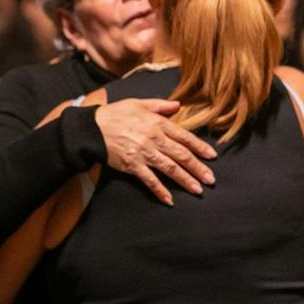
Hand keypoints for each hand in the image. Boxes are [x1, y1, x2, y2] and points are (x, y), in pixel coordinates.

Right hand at [94, 98, 216, 205]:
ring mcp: (143, 153)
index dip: (199, 147)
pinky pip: (150, 180)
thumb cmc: (114, 114)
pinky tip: (169, 200)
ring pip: (170, 168)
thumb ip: (160, 105)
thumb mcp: (138, 103)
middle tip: (210, 179)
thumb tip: (178, 105)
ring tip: (197, 189)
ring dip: (185, 180)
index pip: (184, 136)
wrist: (91, 128)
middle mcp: (154, 139)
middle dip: (198, 168)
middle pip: (181, 155)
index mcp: (157, 123)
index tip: (212, 156)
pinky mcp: (132, 165)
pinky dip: (160, 190)